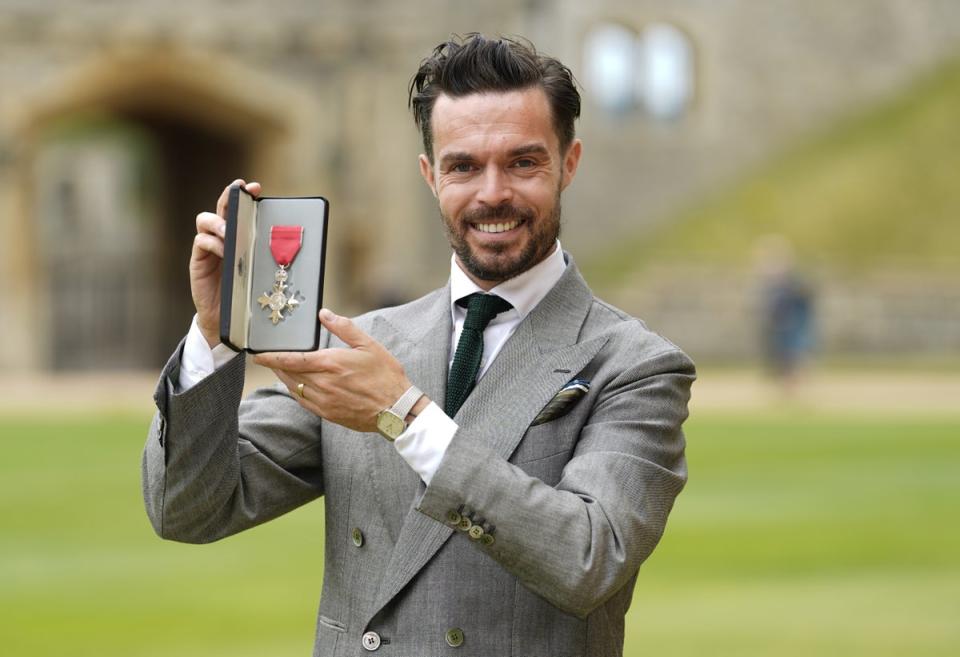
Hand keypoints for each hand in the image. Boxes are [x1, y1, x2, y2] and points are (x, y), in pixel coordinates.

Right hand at [190, 179, 261, 347]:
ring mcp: (208, 247)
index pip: (238, 208)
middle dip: (230, 196)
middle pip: (221, 207)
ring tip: (230, 231)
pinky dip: (212, 243)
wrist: (227, 319)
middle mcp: (221, 236)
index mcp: (238, 235)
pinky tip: (224, 251)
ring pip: (205, 220)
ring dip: (219, 222)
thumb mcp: (260, 271)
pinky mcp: (198, 261)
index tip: (255, 187)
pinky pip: (201, 242)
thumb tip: (294, 245)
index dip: (244, 194)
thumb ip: (267, 256)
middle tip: (240, 190)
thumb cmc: (247, 293)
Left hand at [254, 309, 427, 432]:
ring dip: (285, 378)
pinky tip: (297, 387)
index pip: (291, 360)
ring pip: (293, 388)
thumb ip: (343, 328)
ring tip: (282, 370)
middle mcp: (323, 383)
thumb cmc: (386, 376)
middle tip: (270, 359)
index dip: (271, 358)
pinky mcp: (328, 413)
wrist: (396, 408)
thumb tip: (325, 314)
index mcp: (330, 363)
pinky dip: (296, 392)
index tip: (258, 355)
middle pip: (288, 374)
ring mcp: (324, 400)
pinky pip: (303, 402)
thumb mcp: (368, 345)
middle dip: (277, 366)